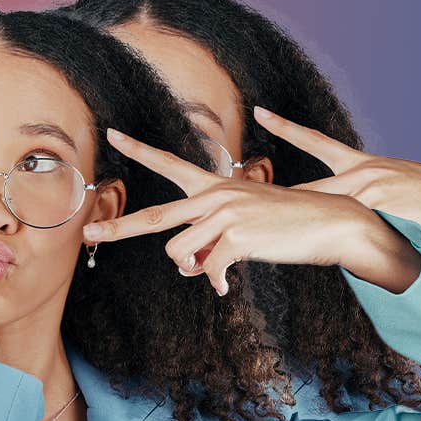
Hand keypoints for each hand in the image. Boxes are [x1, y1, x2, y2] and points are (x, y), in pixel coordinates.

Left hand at [82, 129, 420, 294]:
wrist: (330, 222)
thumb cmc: (286, 227)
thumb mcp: (242, 226)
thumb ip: (209, 240)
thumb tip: (186, 268)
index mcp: (215, 187)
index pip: (170, 163)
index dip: (139, 149)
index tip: (113, 133)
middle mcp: (214, 195)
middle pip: (154, 217)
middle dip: (118, 229)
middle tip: (89, 237)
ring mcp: (225, 215)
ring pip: (180, 254)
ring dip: (194, 270)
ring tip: (218, 269)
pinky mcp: (238, 237)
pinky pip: (209, 271)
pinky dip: (216, 283)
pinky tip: (228, 287)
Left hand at [253, 106, 420, 269]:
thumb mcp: (402, 197)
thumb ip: (375, 203)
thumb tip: (357, 217)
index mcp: (365, 168)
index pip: (318, 143)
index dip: (287, 128)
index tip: (260, 112)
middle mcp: (360, 174)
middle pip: (302, 186)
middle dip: (264, 190)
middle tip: (231, 182)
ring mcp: (365, 191)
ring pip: (310, 210)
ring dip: (283, 229)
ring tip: (248, 239)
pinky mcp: (376, 208)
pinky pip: (336, 227)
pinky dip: (319, 241)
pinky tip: (303, 248)